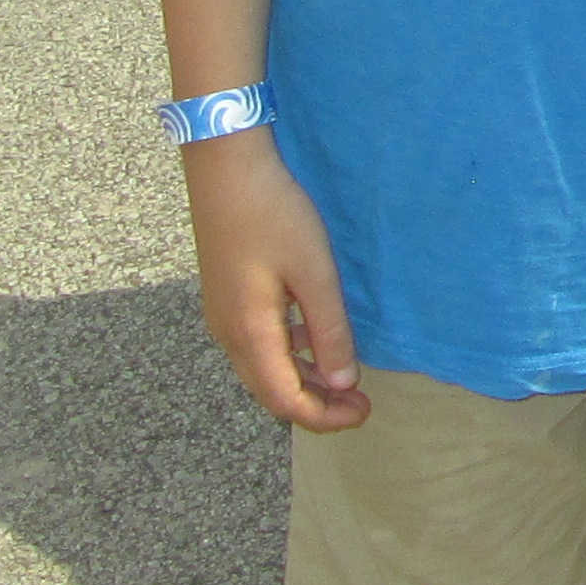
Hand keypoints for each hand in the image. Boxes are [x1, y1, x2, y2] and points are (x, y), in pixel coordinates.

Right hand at [184, 130, 366, 429]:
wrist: (225, 167)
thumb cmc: (273, 214)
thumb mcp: (314, 273)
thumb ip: (329, 331)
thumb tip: (340, 383)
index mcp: (249, 334)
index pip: (284, 401)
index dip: (324, 417)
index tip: (363, 411)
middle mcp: (228, 334)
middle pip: (269, 392)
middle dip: (315, 405)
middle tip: (359, 402)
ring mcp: (222, 316)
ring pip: (262, 369)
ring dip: (301, 380)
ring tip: (342, 374)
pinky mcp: (224, 297)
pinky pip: (256, 344)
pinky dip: (287, 354)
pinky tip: (313, 336)